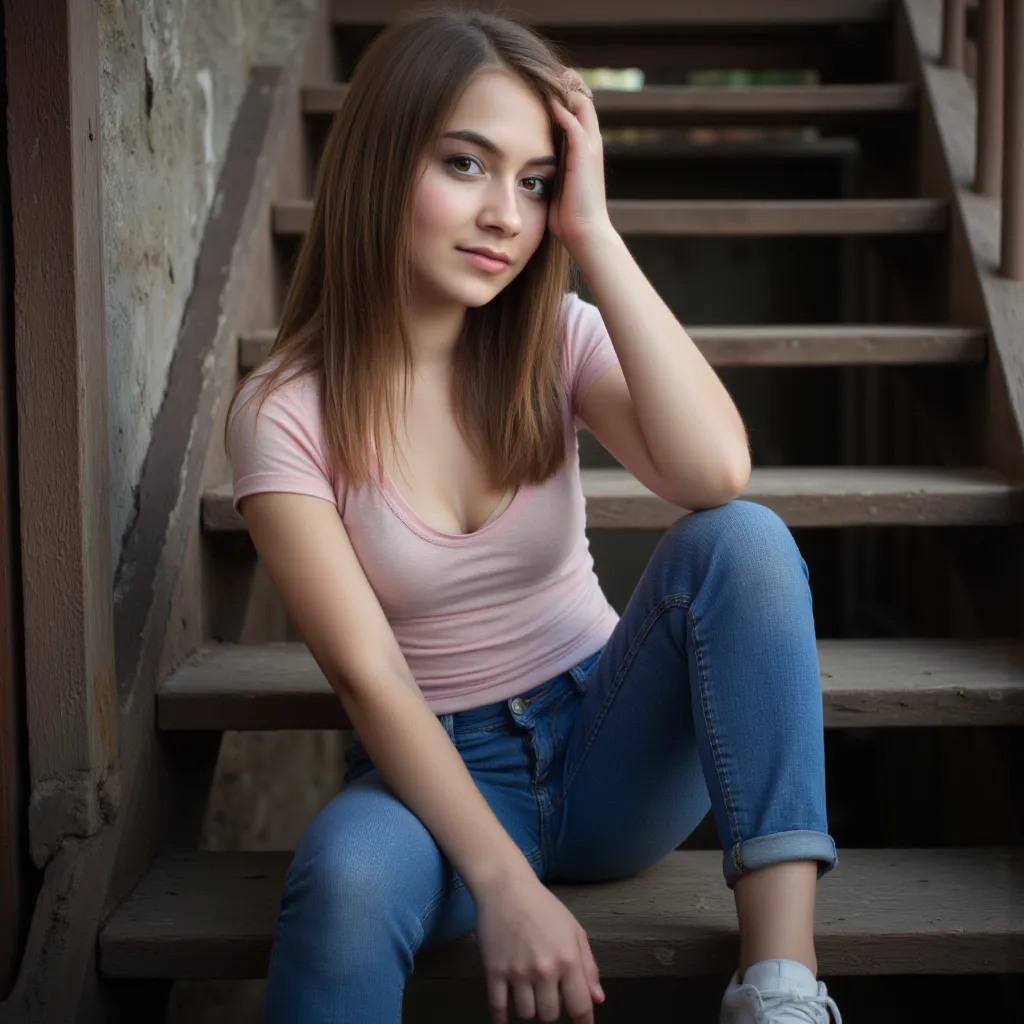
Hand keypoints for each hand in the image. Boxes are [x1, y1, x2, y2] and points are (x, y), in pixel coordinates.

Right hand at [475, 872, 604, 1022]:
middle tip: (548, 995)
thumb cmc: (543, 906)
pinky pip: (498, 1008)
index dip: (583, 1021)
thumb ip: (588, 966)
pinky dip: (501, 1018)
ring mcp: (517, 972)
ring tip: (528, 992)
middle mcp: (544, 969)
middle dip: (552, 1009)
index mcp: (568, 959)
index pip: (580, 1006)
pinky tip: (504, 1019)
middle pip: (550, 1015)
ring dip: (529, 1008)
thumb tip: (597, 999)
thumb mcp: (574, 929)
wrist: (506, 887)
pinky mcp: (494, 971)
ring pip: (526, 1014)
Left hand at [548, 70, 613, 255]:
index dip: (562, 94)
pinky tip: (546, 99)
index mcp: (584, 150)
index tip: (539, 86)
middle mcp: (591, 143)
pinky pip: (574, 122)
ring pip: (582, 103)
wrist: (585, 234)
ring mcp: (590, 148)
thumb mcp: (555, 185)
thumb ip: (547, 170)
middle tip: (542, 70)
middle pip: (583, 98)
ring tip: (546, 74)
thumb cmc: (568, 217)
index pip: (577, 110)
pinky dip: (562, 107)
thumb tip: (525, 167)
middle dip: (565, 82)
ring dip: (565, 88)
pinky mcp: (585, 155)